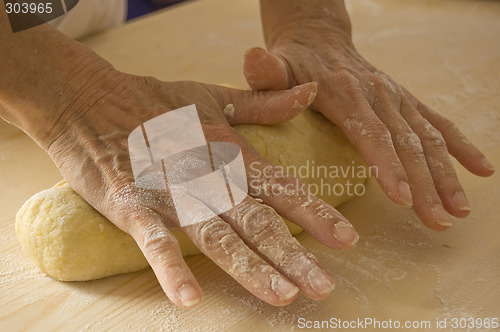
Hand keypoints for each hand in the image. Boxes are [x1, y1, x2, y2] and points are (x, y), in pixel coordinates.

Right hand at [44, 69, 359, 307]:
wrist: (89, 98)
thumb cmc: (155, 101)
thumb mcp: (214, 97)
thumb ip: (265, 102)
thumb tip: (311, 92)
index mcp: (230, 151)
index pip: (281, 186)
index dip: (316, 212)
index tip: (347, 240)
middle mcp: (207, 175)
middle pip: (257, 219)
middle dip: (292, 254)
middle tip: (323, 286)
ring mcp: (170, 192)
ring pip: (216, 234)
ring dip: (249, 266)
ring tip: (281, 295)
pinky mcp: (131, 204)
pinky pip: (153, 240)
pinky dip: (169, 266)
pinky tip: (189, 299)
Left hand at [244, 0, 494, 229]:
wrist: (319, 38)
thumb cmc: (292, 62)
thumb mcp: (274, 66)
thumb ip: (266, 73)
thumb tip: (255, 60)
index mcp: (343, 92)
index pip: (369, 132)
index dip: (386, 165)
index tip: (401, 198)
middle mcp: (377, 94)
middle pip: (405, 143)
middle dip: (424, 184)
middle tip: (437, 220)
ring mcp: (395, 97)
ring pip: (427, 138)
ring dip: (446, 175)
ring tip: (458, 210)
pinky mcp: (405, 100)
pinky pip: (438, 122)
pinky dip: (461, 146)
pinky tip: (482, 169)